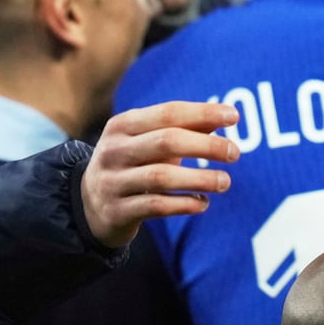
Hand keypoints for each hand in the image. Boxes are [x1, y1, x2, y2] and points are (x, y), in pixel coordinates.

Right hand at [82, 101, 240, 247]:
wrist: (89, 203)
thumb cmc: (134, 163)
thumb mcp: (150, 141)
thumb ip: (185, 128)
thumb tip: (227, 116)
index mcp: (123, 125)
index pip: (168, 113)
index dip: (203, 113)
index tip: (234, 116)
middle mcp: (113, 150)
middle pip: (167, 141)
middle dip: (206, 146)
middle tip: (234, 153)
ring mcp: (112, 182)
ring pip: (161, 177)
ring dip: (200, 179)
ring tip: (225, 181)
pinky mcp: (116, 211)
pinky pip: (155, 206)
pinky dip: (184, 204)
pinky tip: (203, 203)